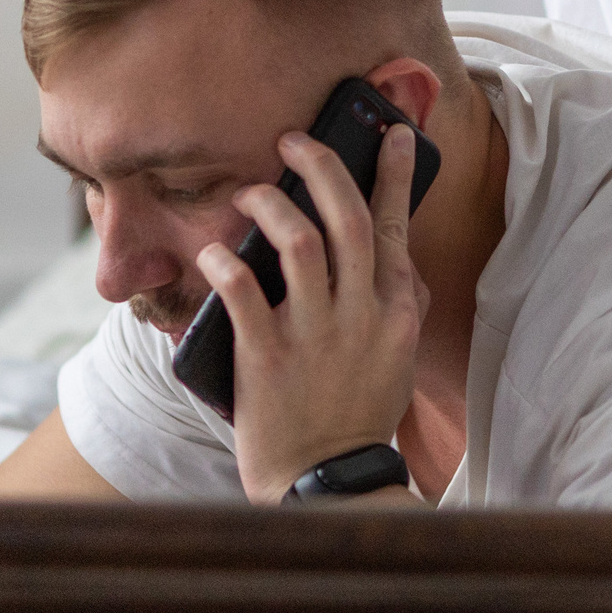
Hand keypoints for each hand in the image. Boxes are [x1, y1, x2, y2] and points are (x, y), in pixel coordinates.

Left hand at [198, 123, 427, 503]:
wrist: (328, 480)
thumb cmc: (360, 414)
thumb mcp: (397, 355)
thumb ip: (396, 304)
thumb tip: (396, 256)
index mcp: (394, 309)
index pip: (395, 226)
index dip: (392, 174)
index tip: (389, 132)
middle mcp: (360, 314)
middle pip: (347, 220)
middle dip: (321, 168)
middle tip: (292, 140)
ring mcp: (314, 335)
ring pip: (298, 244)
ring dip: (269, 207)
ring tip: (247, 193)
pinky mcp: (267, 359)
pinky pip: (244, 294)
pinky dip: (227, 263)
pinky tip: (214, 250)